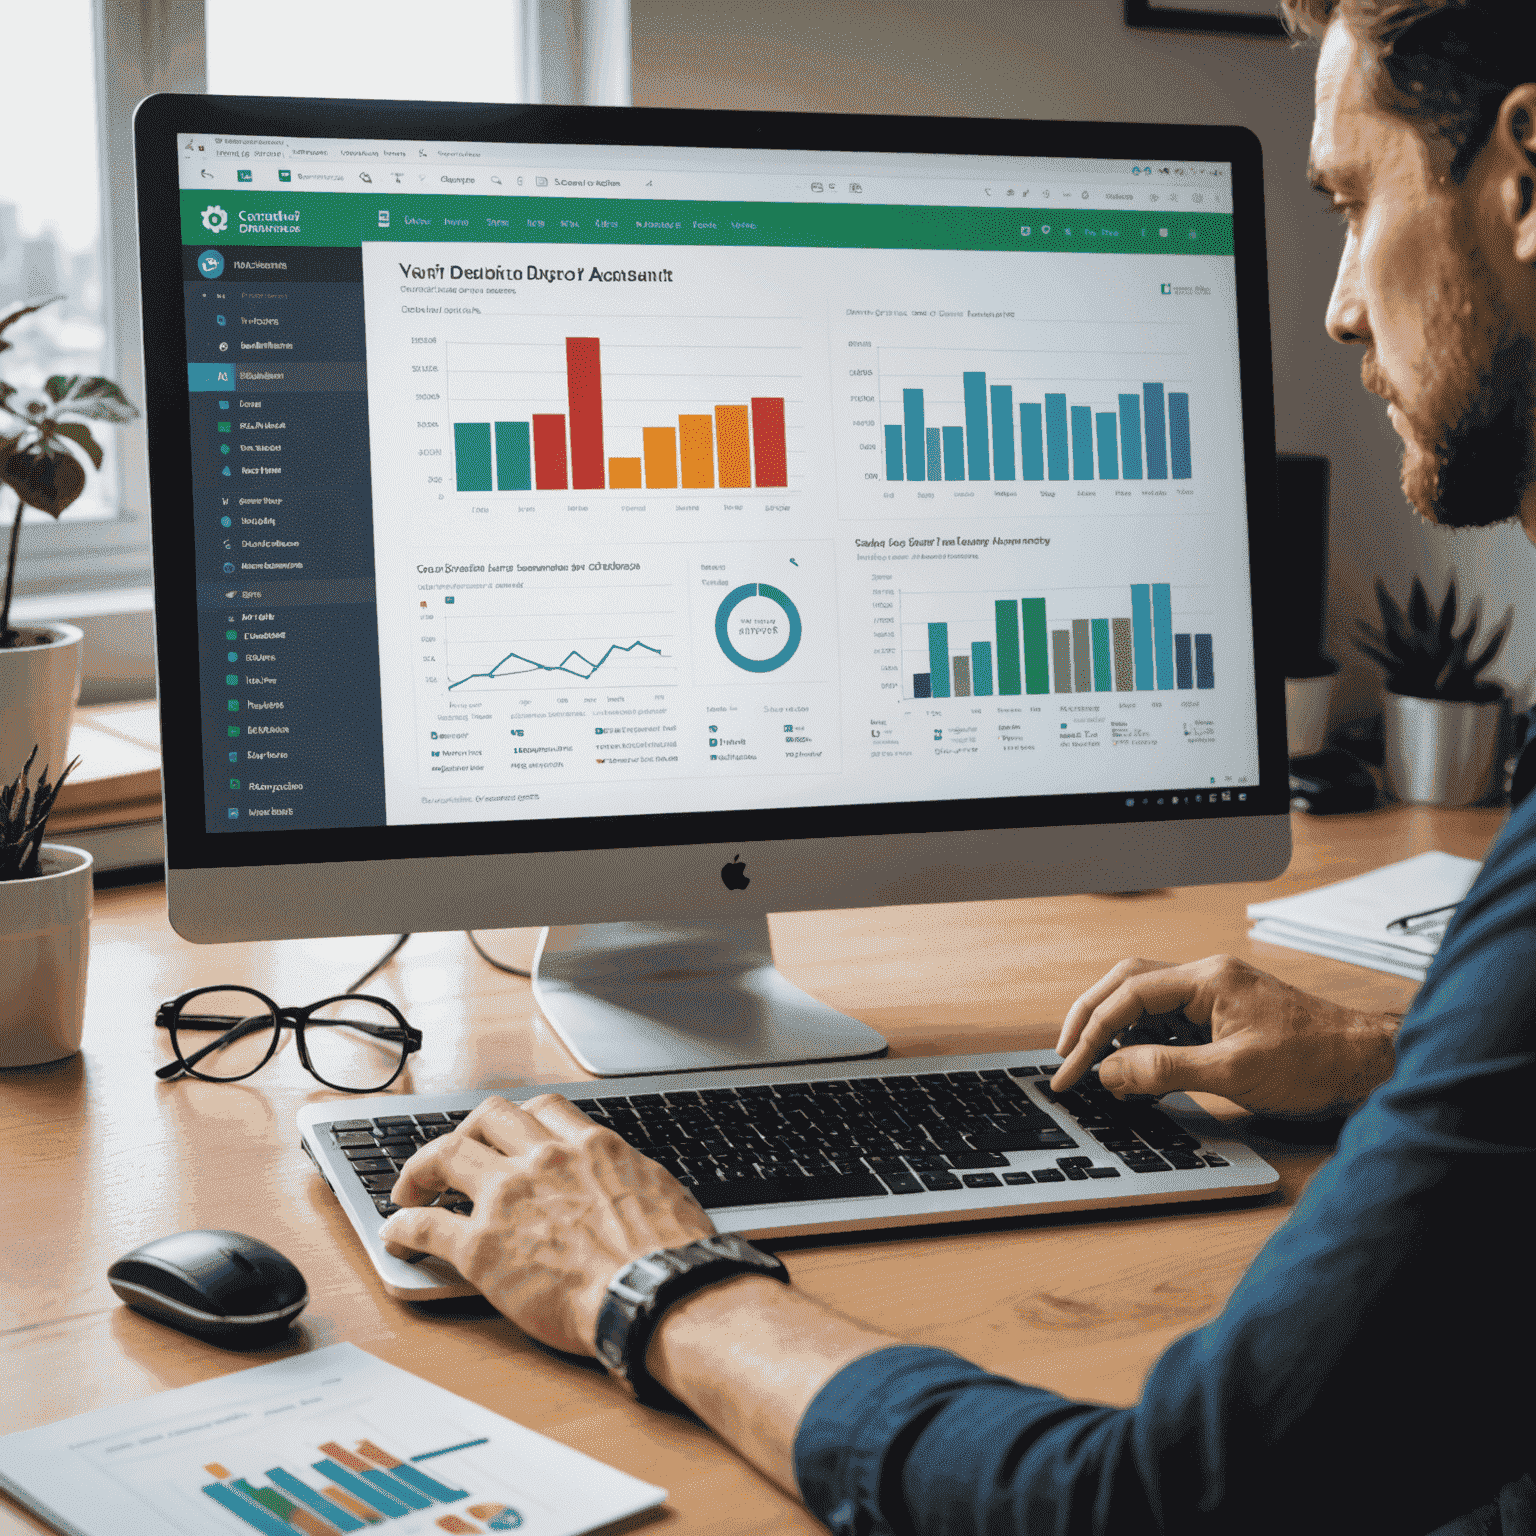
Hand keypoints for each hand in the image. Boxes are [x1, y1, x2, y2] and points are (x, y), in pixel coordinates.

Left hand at [379, 1094, 714, 1355]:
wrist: (654, 1293)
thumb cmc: (671, 1254)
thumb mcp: (659, 1192)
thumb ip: (631, 1179)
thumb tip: (633, 1187)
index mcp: (590, 1146)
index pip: (542, 1109)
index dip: (519, 1121)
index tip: (510, 1138)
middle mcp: (542, 1160)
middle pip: (487, 1117)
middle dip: (466, 1132)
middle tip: (456, 1157)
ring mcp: (507, 1198)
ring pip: (446, 1154)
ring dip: (421, 1168)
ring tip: (410, 1190)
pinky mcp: (481, 1247)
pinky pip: (426, 1224)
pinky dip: (402, 1226)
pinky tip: (396, 1235)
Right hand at [1050, 955, 1398, 1118]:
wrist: (1362, 1063)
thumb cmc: (1312, 1061)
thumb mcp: (1232, 1073)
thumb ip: (1164, 1069)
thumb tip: (1110, 1071)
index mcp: (1208, 979)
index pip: (1128, 996)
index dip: (1091, 1032)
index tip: (1071, 1068)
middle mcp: (1206, 977)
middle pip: (1126, 984)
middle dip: (1089, 1018)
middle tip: (1065, 1057)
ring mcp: (1213, 994)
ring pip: (1143, 999)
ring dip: (1113, 1028)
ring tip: (1092, 1064)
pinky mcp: (1221, 1014)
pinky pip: (1166, 1019)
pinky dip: (1140, 1040)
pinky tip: (1133, 1068)